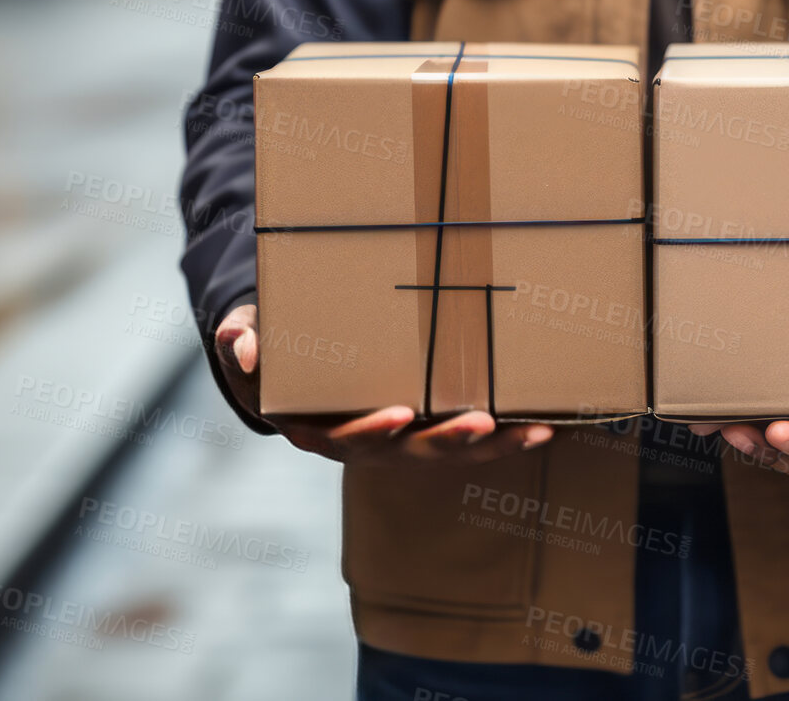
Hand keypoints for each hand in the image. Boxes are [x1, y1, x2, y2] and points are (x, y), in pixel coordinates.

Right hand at [212, 302, 551, 464]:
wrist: (290, 357)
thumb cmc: (270, 342)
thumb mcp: (249, 334)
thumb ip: (243, 337)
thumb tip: (244, 348)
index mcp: (315, 425)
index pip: (343, 438)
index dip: (371, 431)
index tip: (397, 415)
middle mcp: (361, 441)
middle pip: (406, 453)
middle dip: (444, 442)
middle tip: (479, 423)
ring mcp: (399, 439)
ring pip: (446, 451)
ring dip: (489, 446)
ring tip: (530, 430)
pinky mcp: (429, 427)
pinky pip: (470, 439)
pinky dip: (506, 435)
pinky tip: (545, 425)